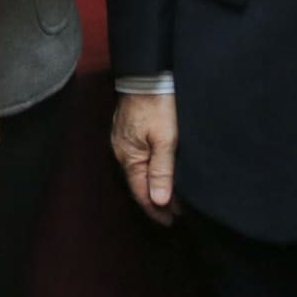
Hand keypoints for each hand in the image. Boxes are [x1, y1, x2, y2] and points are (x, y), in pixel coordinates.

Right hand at [110, 92, 179, 224]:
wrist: (146, 74)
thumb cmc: (158, 105)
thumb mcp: (165, 139)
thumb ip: (162, 171)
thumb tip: (158, 201)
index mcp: (129, 157)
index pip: (141, 192)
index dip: (156, 209)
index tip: (170, 222)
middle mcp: (121, 151)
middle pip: (138, 183)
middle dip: (156, 200)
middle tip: (176, 213)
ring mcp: (122, 140)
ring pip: (138, 171)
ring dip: (154, 185)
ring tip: (171, 196)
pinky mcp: (127, 131)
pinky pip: (138, 159)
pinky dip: (149, 170)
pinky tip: (160, 171)